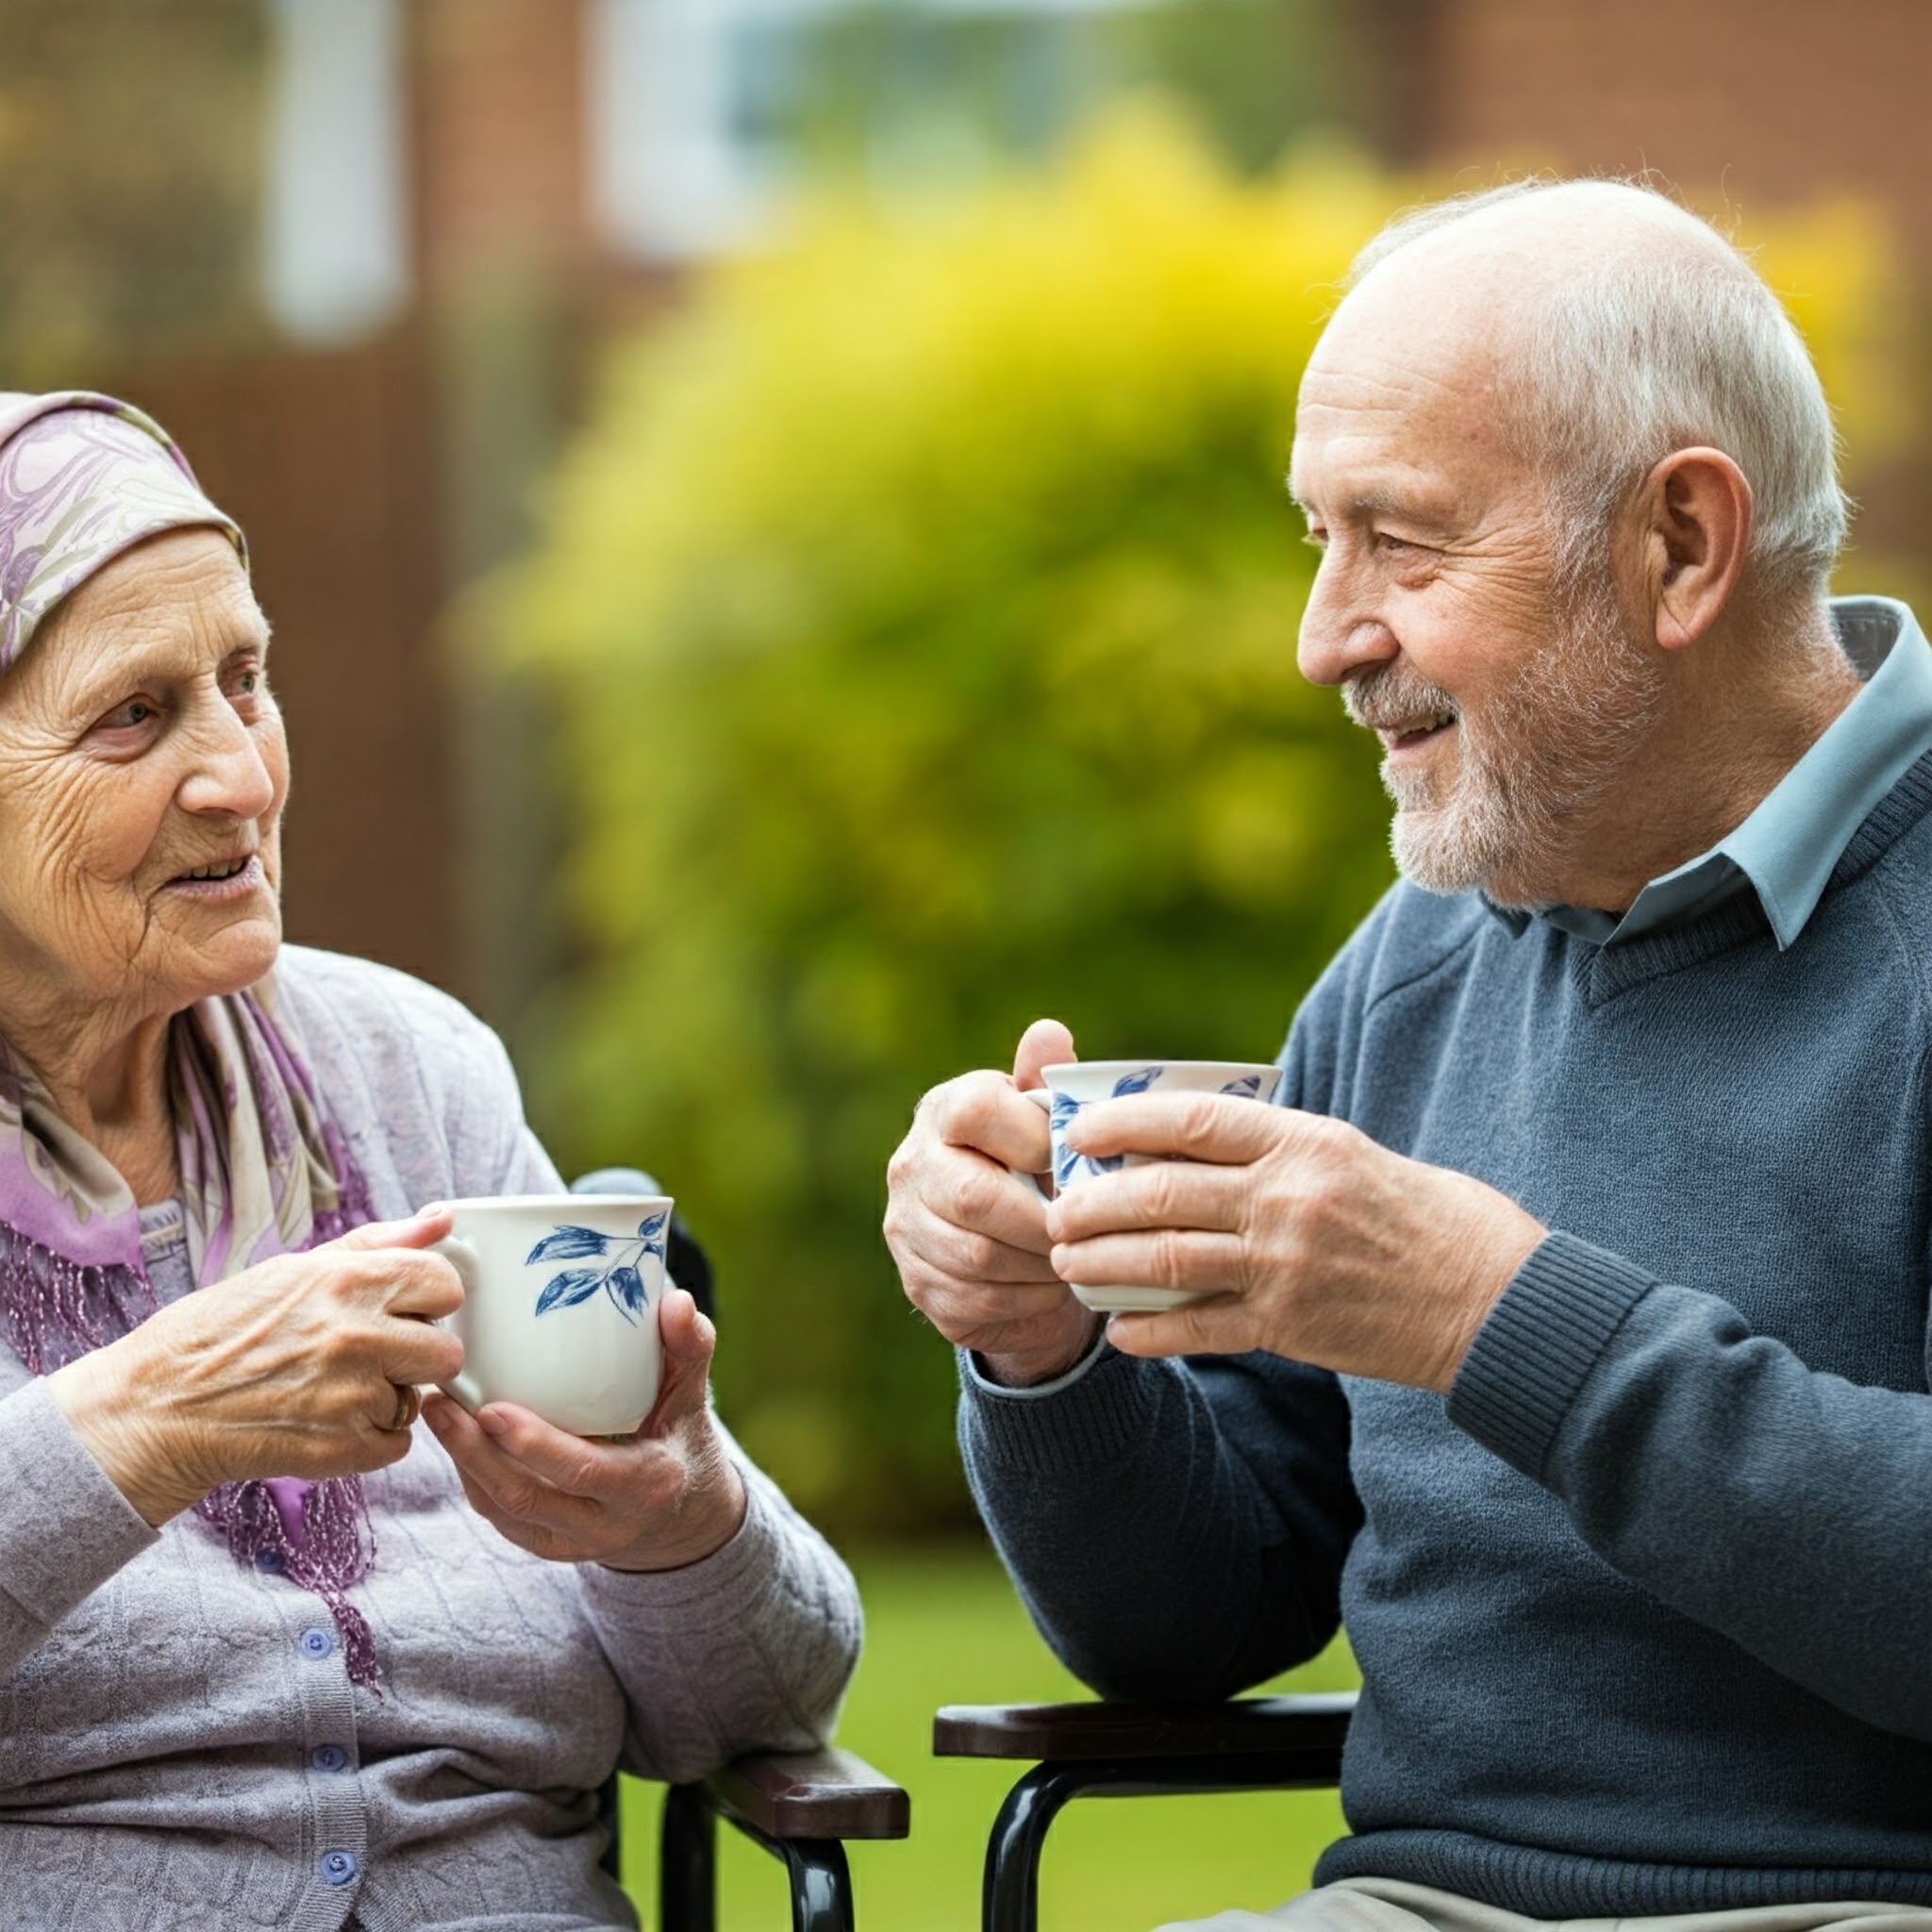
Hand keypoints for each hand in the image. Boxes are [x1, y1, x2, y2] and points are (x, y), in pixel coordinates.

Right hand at [47, 1208, 465, 1525]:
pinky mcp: (343, 1449)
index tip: (406, 1308)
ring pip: (418, 1399)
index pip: (446, 1284)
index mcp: (347, 1282)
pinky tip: (326, 1420)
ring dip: (388, 1398)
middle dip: (419, 1354)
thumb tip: (440, 1221)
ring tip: (335, 1387)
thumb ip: (378, 1245)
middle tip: (376, 1354)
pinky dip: (370, 1437)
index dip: (429, 1299)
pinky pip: (397, 1443)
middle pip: (447, 1351)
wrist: (158, 1408)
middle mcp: (357, 1337)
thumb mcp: (294, 1269)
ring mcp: (352, 1398)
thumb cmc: (223, 1331)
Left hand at [422, 1287, 747, 1571]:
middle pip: (527, 1496)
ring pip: (503, 1509)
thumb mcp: (692, 1394)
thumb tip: (677, 1299)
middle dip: (476, 1452)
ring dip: (463, 1462)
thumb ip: (689, 1347)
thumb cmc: (678, 1435)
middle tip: (442, 1403)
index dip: (536, 1446)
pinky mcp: (545, 1545)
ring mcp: (572, 1542)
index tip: (492, 1409)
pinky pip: (499, 1516)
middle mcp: (607, 1525)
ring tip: (436, 1410)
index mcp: (647, 1485)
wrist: (680, 1511)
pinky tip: (453, 1438)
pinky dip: (472, 1477)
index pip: (584, 1472)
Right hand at [884, 1018, 1101, 1386]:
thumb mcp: (1045, 1120)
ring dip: (1040, 1263)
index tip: (1072, 1162)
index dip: (1034, 1139)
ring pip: (978, 1255)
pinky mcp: (918, 1285)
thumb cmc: (1034, 1164)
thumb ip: (1047, 1083)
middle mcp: (912, 1165)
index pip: (977, 1112)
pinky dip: (1029, 1299)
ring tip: (1077, 1258)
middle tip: (1086, 1227)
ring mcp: (906, 1228)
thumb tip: (1048, 1033)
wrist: (1007, 1245)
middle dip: (1042, 1218)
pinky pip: (978, 1299)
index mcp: (944, 1110)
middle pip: (975, 1196)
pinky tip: (1054, 1287)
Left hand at [1047, 1093, 1546, 1390]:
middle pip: (1163, 1192)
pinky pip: (1201, 1326)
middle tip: (1054, 1209)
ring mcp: (1286, 1264)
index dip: (1125, 1122)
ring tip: (1067, 1264)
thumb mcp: (1355, 1155)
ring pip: (1168, 1259)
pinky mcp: (1291, 1325)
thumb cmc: (1430, 1217)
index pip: (1193, 1119)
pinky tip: (1119, 1333)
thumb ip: (1279, 1148)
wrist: (1497, 1302)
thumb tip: (1193, 1140)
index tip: (1080, 1130)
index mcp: (1306, 1142)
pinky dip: (1152, 1331)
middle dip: (1095, 1201)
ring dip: (1106, 1263)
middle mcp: (1289, 1197)